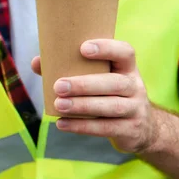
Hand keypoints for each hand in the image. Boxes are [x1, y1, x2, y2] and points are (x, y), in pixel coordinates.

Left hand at [31, 39, 157, 153]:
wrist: (142, 128)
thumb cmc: (108, 94)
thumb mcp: (97, 79)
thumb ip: (68, 69)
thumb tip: (37, 62)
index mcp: (127, 68)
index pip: (125, 52)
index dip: (107, 48)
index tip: (82, 48)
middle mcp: (135, 86)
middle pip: (115, 83)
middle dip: (85, 84)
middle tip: (58, 86)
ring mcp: (136, 109)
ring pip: (111, 106)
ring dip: (82, 106)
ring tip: (59, 105)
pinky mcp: (131, 130)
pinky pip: (106, 128)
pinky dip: (82, 126)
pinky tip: (62, 123)